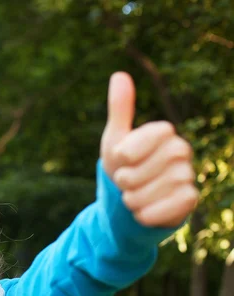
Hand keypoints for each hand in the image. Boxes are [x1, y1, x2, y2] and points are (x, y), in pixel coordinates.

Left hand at [100, 72, 198, 227]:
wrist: (123, 203)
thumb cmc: (120, 167)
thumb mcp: (114, 140)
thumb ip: (119, 110)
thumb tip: (120, 74)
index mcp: (164, 134)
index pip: (159, 132)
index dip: (133, 149)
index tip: (119, 159)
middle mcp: (181, 151)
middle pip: (163, 161)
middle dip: (132, 177)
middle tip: (123, 182)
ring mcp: (187, 175)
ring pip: (168, 184)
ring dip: (137, 197)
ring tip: (130, 198)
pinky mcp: (189, 199)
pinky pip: (177, 204)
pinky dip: (152, 212)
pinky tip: (140, 212)